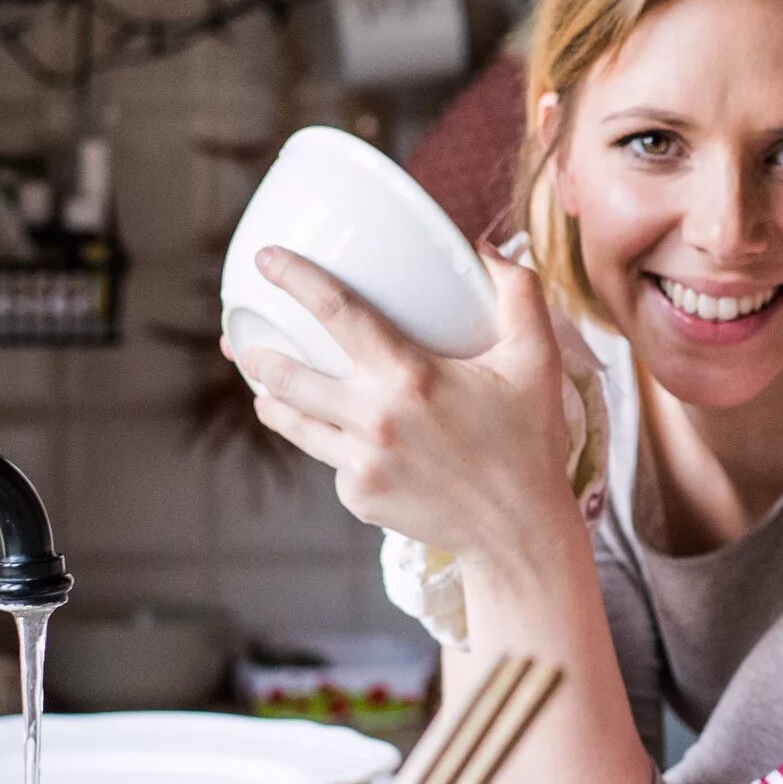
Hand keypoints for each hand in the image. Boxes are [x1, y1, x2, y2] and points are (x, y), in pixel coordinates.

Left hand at [238, 245, 583, 572]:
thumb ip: (518, 292)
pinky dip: (332, 444)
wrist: (518, 533)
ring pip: (292, 422)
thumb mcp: (538, 359)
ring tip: (264, 388)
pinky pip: (330, 459)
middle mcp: (375, 418)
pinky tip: (345, 441)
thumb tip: (481, 249)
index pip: (337, 312)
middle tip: (244, 341)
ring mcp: (361, 462)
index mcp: (411, 375)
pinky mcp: (358, 496)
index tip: (266, 259)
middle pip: (288, 375)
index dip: (296, 279)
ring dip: (271, 400)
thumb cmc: (529, 441)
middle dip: (257, 354)